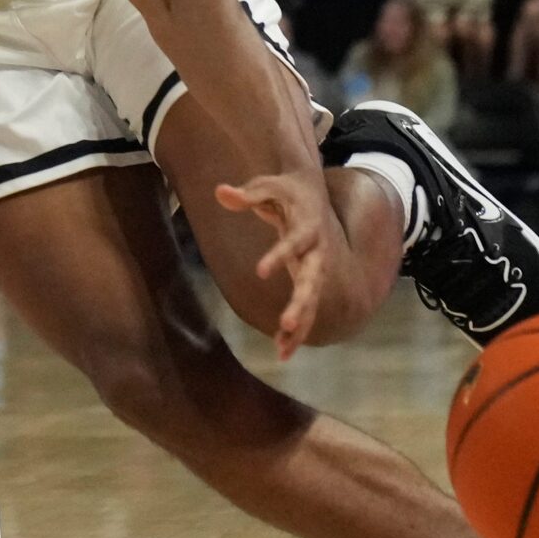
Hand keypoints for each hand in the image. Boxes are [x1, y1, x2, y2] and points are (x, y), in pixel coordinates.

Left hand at [213, 170, 338, 360]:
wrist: (312, 195)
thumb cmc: (285, 191)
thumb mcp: (266, 186)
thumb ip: (246, 194)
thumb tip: (220, 191)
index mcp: (308, 227)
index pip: (294, 242)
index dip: (278, 255)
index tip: (260, 271)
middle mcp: (317, 252)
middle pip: (313, 280)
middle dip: (302, 302)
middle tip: (288, 324)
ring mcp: (316, 269)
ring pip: (312, 302)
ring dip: (301, 325)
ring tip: (283, 351)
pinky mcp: (310, 280)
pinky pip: (308, 308)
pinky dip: (297, 329)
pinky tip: (282, 350)